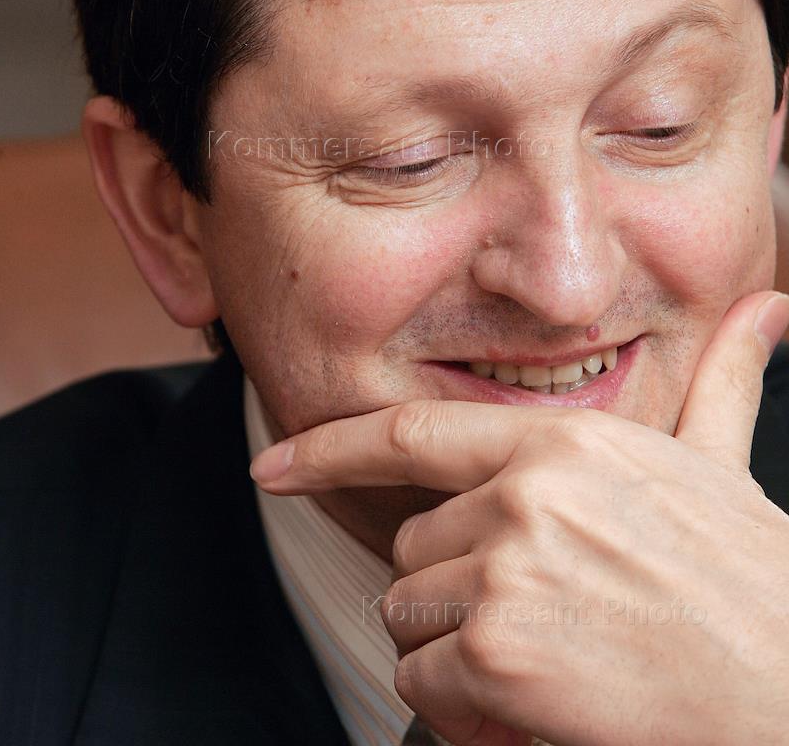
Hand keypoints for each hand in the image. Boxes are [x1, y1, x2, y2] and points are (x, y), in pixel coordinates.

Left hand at [249, 291, 788, 745]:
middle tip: (541, 609)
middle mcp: (523, 496)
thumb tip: (767, 308)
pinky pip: (423, 682)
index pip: (412, 434)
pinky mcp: (496, 656)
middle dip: (456, 583)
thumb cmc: (752, 580)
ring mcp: (505, 573)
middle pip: (414, 544)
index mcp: (562, 443)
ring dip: (460, 646)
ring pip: (413, 613)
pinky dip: (465, 706)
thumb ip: (724, 377)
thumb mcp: (720, 463)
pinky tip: (538, 698)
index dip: (329, 449)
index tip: (274, 467)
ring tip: (547, 650)